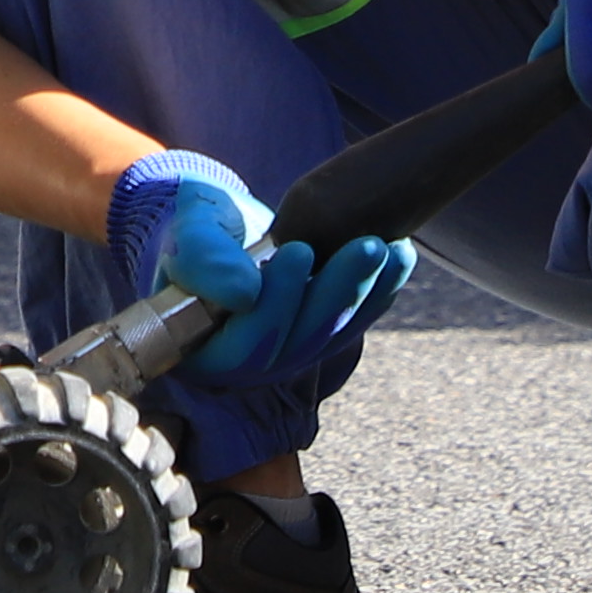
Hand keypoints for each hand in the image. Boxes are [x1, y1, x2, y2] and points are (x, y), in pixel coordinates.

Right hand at [105, 149, 417, 385]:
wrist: (226, 227)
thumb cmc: (200, 231)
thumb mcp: (190, 233)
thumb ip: (203, 258)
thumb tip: (244, 293)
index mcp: (205, 352)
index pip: (242, 346)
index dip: (275, 307)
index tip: (298, 251)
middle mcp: (250, 365)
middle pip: (297, 345)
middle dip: (335, 294)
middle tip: (366, 246)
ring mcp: (291, 353)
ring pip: (330, 335)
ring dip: (363, 291)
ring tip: (386, 246)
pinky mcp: (323, 335)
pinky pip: (354, 321)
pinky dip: (380, 290)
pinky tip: (401, 255)